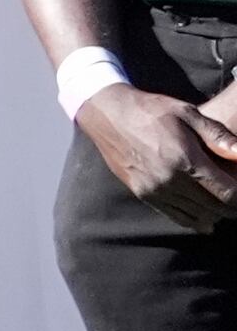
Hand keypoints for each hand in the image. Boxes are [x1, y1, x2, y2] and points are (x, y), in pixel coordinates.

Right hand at [87, 85, 236, 227]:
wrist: (107, 114)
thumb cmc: (152, 110)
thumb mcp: (187, 113)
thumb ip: (218, 136)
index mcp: (185, 159)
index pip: (228, 193)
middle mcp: (170, 180)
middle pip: (216, 209)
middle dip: (233, 207)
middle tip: (236, 198)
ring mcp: (155, 190)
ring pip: (198, 216)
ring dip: (215, 214)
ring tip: (223, 204)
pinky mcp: (143, 194)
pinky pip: (177, 217)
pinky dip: (195, 220)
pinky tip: (206, 219)